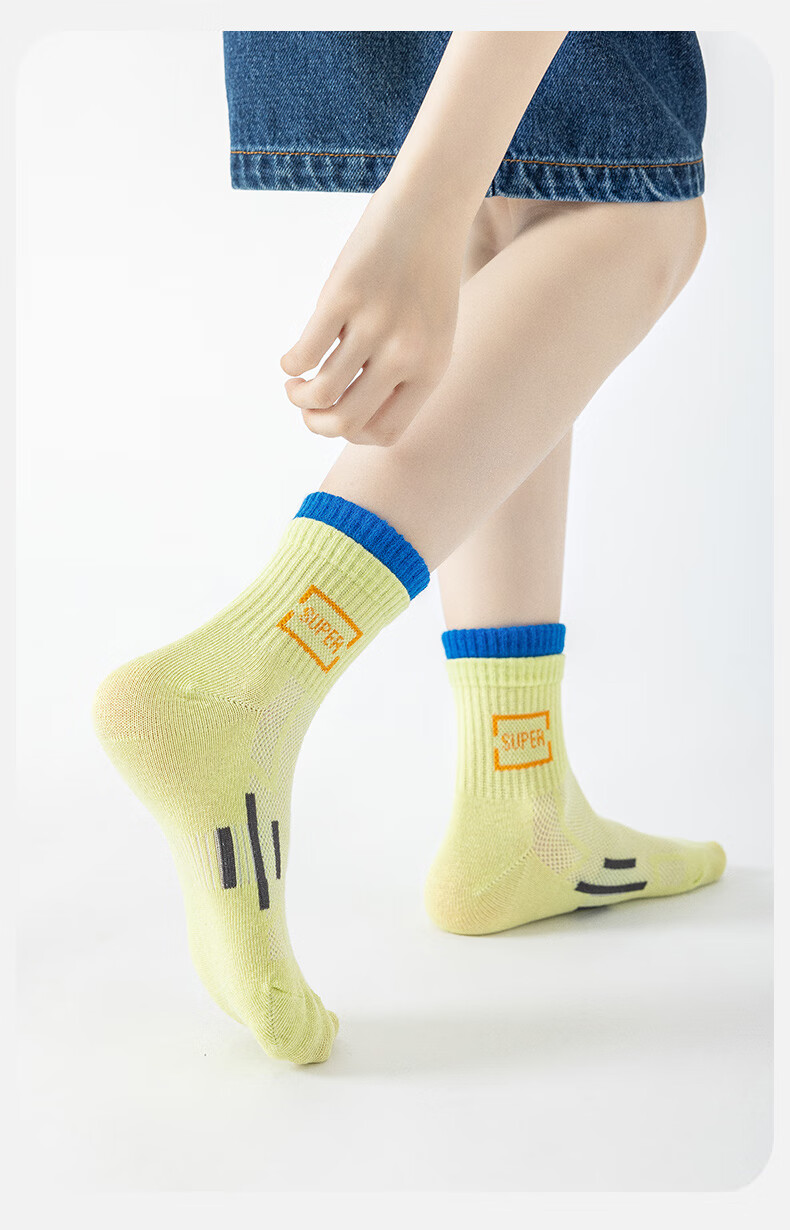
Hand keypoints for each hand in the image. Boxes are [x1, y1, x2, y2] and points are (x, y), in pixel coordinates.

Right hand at [280, 183, 467, 445]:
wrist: (430, 206)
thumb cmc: (425, 276)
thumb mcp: (430, 335)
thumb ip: (401, 376)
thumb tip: (346, 417)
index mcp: (430, 370)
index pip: (385, 435)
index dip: (352, 433)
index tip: (339, 412)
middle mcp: (406, 354)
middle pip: (346, 422)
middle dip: (315, 423)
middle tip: (306, 406)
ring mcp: (374, 325)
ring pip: (320, 392)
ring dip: (297, 395)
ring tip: (294, 382)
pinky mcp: (344, 296)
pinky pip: (304, 353)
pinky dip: (290, 364)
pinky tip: (291, 359)